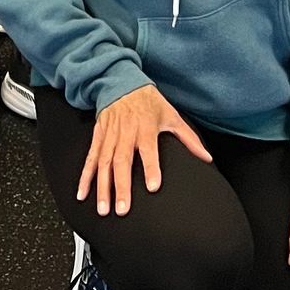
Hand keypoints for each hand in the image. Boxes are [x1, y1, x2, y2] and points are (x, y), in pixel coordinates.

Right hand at [77, 84, 211, 216]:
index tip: (153, 187)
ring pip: (104, 162)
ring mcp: (110, 134)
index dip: (151, 167)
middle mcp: (126, 131)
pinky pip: (91, 157)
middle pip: (122, 161)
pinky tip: (83, 193)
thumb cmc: (149, 101)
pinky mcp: (98, 135)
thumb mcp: (171, 114)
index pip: (149, 149)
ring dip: (103, 186)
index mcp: (146, 126)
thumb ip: (188, 138)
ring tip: (104, 209)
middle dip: (121, 186)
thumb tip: (207, 157)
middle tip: (122, 209)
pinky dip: (85, 176)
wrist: (121, 80)